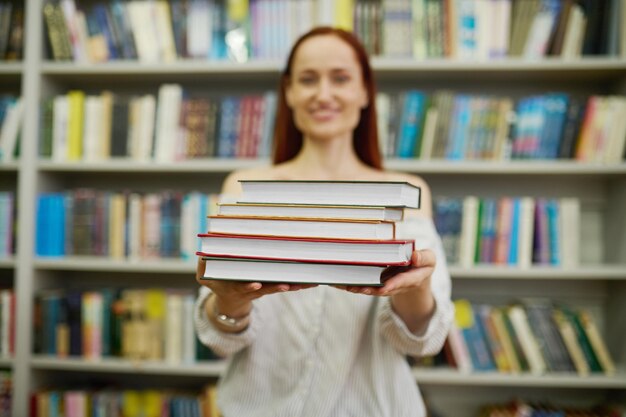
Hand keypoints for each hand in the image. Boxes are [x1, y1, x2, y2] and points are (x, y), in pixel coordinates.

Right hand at [196, 258, 317, 315]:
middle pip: (268, 289)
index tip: (255, 285)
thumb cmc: (219, 281)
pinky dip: (300, 283)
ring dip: (294, 285)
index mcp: (237, 286)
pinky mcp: (274, 285)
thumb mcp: (206, 276)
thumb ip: (204, 265)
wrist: (231, 301)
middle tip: (286, 286)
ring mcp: (265, 288)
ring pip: (281, 287)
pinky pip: (288, 284)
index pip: (244, 287)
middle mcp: (254, 289)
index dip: (249, 287)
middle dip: (278, 287)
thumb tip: (204, 250)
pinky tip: (313, 281)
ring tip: (307, 283)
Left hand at [334, 249, 435, 296]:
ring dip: (360, 289)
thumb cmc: (422, 264)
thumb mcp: (429, 260)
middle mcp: (397, 285)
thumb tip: (415, 256)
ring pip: (372, 289)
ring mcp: (387, 285)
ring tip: (346, 286)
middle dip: (371, 289)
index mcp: (412, 278)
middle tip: (359, 288)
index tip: (384, 287)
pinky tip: (340, 283)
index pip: (402, 282)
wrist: (417, 276)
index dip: (393, 285)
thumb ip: (424, 258)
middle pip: (383, 289)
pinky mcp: (378, 284)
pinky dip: (354, 285)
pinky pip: (366, 285)